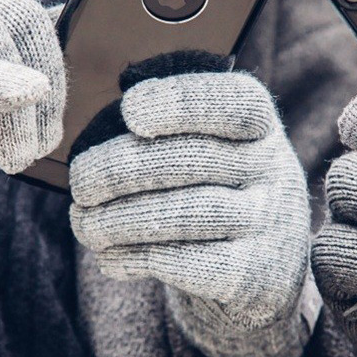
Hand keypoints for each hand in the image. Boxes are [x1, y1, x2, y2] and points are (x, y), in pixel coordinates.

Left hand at [69, 59, 319, 356]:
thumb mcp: (214, 146)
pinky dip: (135, 257)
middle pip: (191, 160)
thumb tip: (126, 80)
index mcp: (261, 128)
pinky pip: (186, 262)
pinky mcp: (252, 276)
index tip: (129, 111)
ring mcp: (268, 225)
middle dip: (119, 169)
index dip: (181, 102)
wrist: (261, 274)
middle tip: (81, 183)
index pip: (234, 103)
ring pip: (183, 213)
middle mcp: (275, 170)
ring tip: (84, 223)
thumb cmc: (215, 190)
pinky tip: (109, 256)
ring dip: (117, 220)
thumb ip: (176, 116)